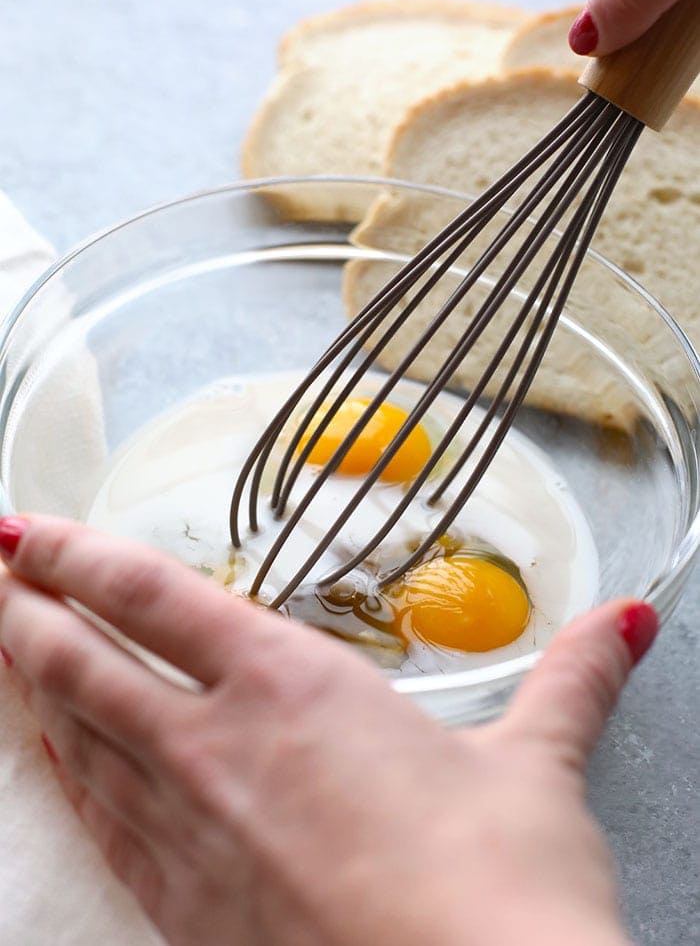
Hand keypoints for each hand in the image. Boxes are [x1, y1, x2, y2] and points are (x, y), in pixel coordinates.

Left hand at [0, 515, 656, 945]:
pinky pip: (105, 827)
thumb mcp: (537, 768)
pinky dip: (71, 781)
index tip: (26, 532)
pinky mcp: (187, 912)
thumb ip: (571, 680)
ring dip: (36, 691)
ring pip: (81, 741)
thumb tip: (626, 626)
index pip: (152, 597)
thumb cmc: (498, 889)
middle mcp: (219, 749)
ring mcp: (191, 834)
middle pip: (86, 663)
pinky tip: (57, 767)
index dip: (78, 556)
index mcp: (292, 687)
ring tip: (7, 655)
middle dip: (27, 613)